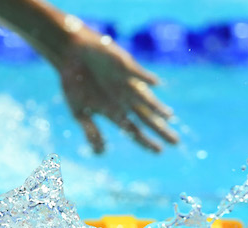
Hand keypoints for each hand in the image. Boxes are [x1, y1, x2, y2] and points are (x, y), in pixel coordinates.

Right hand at [56, 31, 178, 152]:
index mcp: (114, 112)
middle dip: (160, 130)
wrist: (71, 53)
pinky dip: (144, 78)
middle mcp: (124, 99)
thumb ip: (91, 132)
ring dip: (156, 107)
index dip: (146, 141)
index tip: (159, 152)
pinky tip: (155, 83)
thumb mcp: (79, 112)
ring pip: (145, 99)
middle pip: (146, 118)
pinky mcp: (124, 66)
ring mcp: (126, 83)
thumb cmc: (74, 82)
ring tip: (168, 116)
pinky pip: (136, 73)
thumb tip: (101, 154)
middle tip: (175, 142)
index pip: (134, 130)